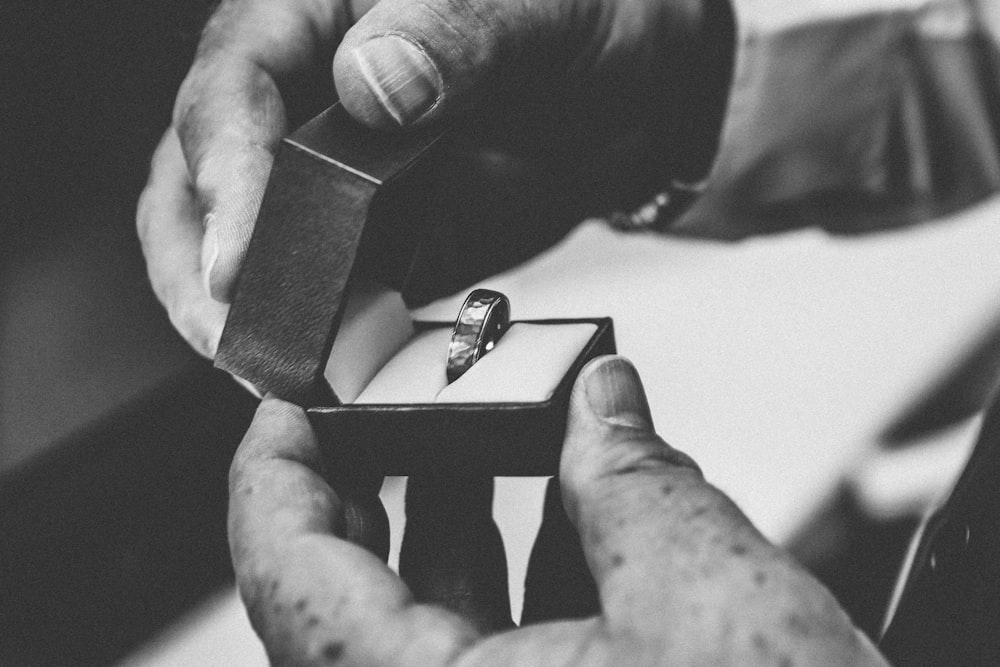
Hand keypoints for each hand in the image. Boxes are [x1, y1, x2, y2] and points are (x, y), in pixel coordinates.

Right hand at [137, 0, 731, 357]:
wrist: (643, 92)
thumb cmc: (591, 22)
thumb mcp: (538, 9)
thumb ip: (460, 33)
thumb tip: (374, 83)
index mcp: (322, 10)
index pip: (235, 81)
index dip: (224, 171)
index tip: (237, 259)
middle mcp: (309, 91)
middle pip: (197, 171)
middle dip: (198, 261)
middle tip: (229, 335)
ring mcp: (334, 173)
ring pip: (240, 240)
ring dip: (235, 310)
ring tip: (262, 368)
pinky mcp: (370, 236)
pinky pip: (315, 287)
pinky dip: (308, 333)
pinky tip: (317, 368)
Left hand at [229, 355, 885, 664]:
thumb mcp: (706, 600)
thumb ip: (634, 480)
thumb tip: (605, 398)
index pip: (283, 575)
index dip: (275, 468)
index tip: (295, 399)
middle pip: (349, 594)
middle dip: (377, 478)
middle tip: (395, 398)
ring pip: (426, 623)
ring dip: (456, 520)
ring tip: (487, 431)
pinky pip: (490, 653)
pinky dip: (519, 577)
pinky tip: (567, 514)